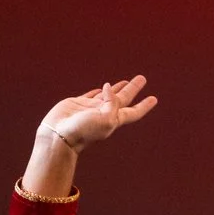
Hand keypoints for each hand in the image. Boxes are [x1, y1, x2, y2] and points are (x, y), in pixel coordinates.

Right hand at [39, 75, 157, 151]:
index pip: (133, 111)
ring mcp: (91, 109)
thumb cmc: (83, 131)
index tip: (154, 98)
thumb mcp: (105, 119)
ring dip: (117, 89)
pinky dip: (97, 92)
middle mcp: (104, 114)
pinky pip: (90, 96)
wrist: (59, 136)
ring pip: (107, 96)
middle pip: (123, 99)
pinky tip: (101, 89)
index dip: (144, 105)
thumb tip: (109, 87)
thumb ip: (111, 103)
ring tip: (125, 81)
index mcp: (114, 120)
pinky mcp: (77, 104)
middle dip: (133, 89)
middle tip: (142, 78)